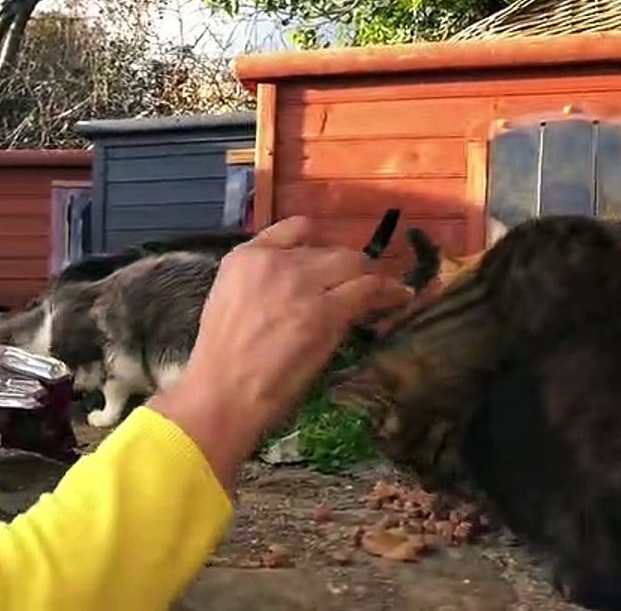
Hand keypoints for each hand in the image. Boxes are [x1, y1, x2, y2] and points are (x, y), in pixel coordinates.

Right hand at [148, 216, 413, 491]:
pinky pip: (368, 291)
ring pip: (353, 265)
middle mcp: (275, 261)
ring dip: (372, 277)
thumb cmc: (221, 361)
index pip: (294, 228)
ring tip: (388, 289)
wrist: (223, 392)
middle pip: (330, 249)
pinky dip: (388, 293)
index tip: (331, 259)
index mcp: (244, 257)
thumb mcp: (229, 301)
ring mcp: (301, 284)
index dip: (320, 242)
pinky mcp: (325, 312)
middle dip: (350, 266)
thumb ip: (259, 283)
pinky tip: (399, 298)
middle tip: (362, 283)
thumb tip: (298, 287)